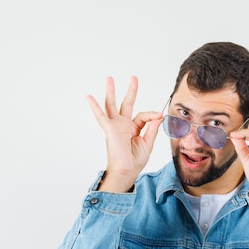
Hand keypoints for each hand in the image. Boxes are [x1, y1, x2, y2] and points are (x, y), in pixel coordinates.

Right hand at [86, 76, 162, 192]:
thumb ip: (152, 128)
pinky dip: (95, 107)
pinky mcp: (109, 129)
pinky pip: (101, 116)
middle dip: (130, 91)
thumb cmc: (135, 160)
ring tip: (109, 79)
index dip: (152, 115)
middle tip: (133, 78)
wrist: (127, 170)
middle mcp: (124, 125)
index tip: (159, 115)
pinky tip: (89, 97)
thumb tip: (159, 115)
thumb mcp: (148, 143)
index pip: (143, 116)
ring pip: (112, 105)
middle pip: (126, 104)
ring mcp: (116, 126)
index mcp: (134, 128)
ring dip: (111, 92)